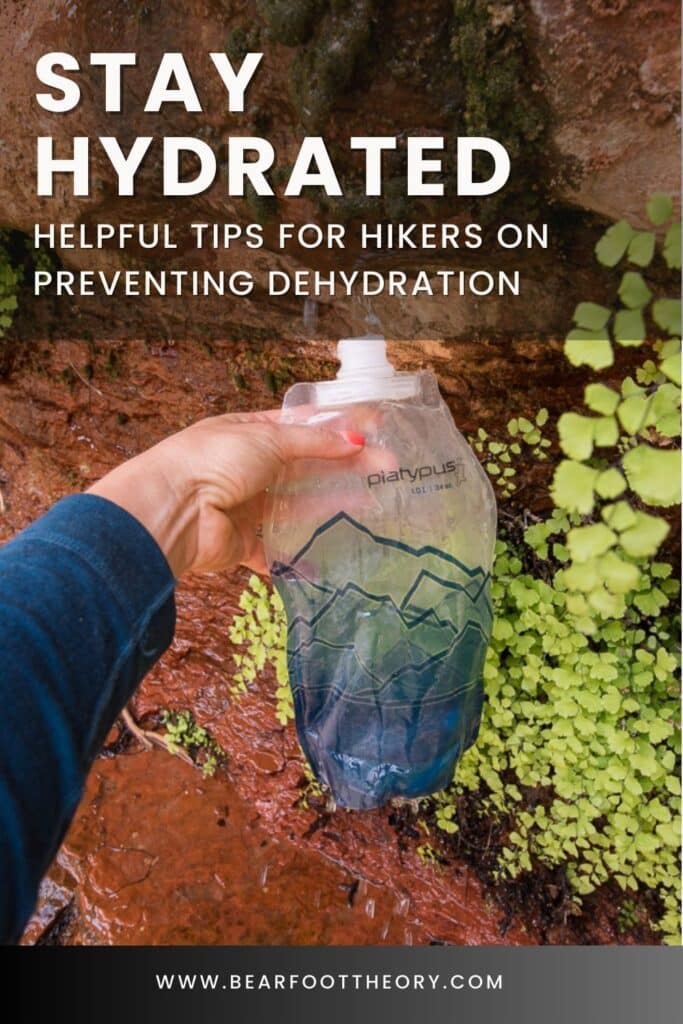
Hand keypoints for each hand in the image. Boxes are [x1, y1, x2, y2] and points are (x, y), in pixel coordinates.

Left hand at [88, 411, 363, 576]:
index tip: (376, 426)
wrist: (172, 512)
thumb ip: (313, 443)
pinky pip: (279, 552)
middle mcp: (249, 468)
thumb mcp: (267, 438)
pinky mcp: (245, 544)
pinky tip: (332, 557)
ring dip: (334, 504)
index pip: (302, 426)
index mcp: (249, 432)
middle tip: (389, 467)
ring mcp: (247, 507)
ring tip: (373, 504)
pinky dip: (301, 557)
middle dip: (347, 465)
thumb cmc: (213, 461)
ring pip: (299, 506)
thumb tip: (356, 439)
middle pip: (307, 467)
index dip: (338, 426)